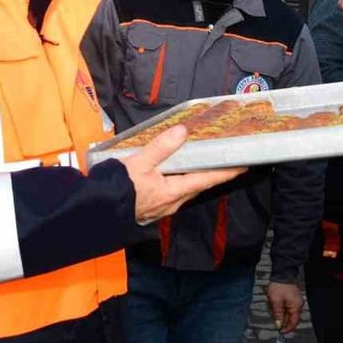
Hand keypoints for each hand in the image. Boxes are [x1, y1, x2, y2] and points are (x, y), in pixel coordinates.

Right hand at [119, 125, 244, 224]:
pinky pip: (174, 190)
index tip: (244, 165)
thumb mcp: (138, 163)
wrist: (98, 211)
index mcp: (173, 191)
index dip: (226, 172)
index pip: (207, 180)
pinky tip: (176, 171)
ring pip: (186, 188)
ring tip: (205, 162)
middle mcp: (172, 202)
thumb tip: (182, 132)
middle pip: (199, 185)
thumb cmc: (118, 188)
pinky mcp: (153, 206)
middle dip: (214, 173)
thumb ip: (160, 147)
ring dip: (197, 176)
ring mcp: (162, 206)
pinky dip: (181, 179)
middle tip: (227, 160)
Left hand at [267, 281, 303, 334]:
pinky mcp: (293, 298)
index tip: (280, 332)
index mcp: (295, 307)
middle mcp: (298, 305)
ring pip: (289, 313)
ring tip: (273, 310)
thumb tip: (278, 324)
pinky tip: (276, 307)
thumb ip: (277, 314)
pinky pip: (288, 307)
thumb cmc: (279, 286)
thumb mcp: (275, 302)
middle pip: (291, 318)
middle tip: (275, 322)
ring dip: (281, 315)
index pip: (293, 323)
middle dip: (282, 321)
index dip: (287, 329)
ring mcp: (296, 301)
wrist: (282, 274)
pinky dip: (282, 309)